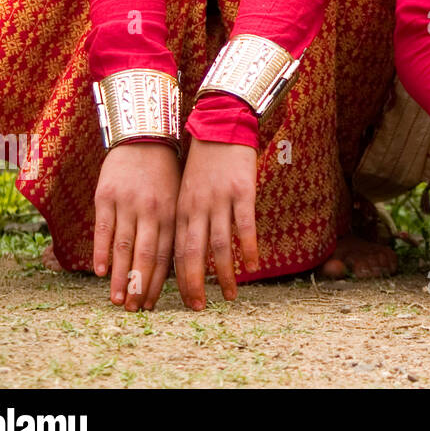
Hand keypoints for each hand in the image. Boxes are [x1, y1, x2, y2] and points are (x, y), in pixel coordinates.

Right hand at [93, 142, 180, 310]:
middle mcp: (151, 210)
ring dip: (119, 276)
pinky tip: (99, 271)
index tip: (152, 305)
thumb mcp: (176, 197)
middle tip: (133, 310)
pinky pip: (103, 228)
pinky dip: (101, 251)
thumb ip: (171, 228)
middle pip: (146, 254)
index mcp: (171, 213)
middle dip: (140, 285)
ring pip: (123, 246)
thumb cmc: (165, 173)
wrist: (145, 136)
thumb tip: (173, 265)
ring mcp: (128, 203)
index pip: (166, 254)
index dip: (158, 282)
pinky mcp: (106, 195)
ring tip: (116, 300)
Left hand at [174, 139, 258, 310]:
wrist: (220, 123)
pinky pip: (245, 226)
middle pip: (193, 255)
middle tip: (200, 307)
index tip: (182, 301)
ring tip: (230, 296)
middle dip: (194, 285)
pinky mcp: (243, 191)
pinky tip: (254, 266)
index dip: (177, 280)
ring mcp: (220, 200)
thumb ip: (188, 218)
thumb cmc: (203, 160)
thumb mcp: (186, 189)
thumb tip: (188, 250)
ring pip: (220, 245)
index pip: (175, 253)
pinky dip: (249, 248)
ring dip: (224, 274)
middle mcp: (197, 208)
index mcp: (180, 209)